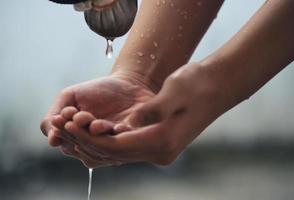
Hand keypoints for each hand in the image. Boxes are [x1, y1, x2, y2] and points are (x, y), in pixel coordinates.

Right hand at [40, 71, 155, 166]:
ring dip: (98, 131)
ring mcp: (113, 138)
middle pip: (83, 144)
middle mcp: (96, 141)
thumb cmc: (96, 91)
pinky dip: (122, 132)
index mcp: (79, 136)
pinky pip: (126, 136)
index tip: (61, 116)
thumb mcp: (69, 97)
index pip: (66, 142)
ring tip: (95, 125)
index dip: (63, 131)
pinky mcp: (130, 132)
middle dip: (79, 131)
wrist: (126, 82)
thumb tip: (51, 139)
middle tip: (77, 116)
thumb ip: (55, 113)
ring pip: (103, 142)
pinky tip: (119, 127)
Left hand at [62, 63, 226, 166]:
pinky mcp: (160, 143)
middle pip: (116, 153)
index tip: (70, 125)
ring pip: (120, 152)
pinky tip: (94, 130)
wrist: (217, 87)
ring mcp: (161, 149)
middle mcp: (161, 151)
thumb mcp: (174, 91)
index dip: (91, 138)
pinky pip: (127, 147)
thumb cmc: (197, 85)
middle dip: (87, 141)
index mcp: (164, 140)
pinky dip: (109, 140)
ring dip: (95, 141)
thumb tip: (129, 123)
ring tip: (72, 128)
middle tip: (64, 126)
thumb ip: (151, 110)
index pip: (119, 146)